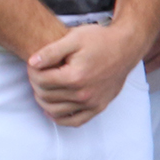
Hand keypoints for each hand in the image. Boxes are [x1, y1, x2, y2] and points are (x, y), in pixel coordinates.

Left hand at [27, 22, 144, 126]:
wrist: (127, 46)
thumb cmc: (101, 40)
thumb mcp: (74, 38)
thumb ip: (51, 51)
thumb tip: (32, 63)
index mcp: (75, 76)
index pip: (40, 80)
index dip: (32, 71)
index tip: (35, 63)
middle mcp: (83, 93)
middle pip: (45, 95)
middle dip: (36, 83)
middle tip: (39, 73)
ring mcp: (92, 102)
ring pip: (54, 110)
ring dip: (43, 100)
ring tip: (45, 87)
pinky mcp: (99, 106)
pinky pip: (74, 121)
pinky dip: (59, 118)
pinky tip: (53, 108)